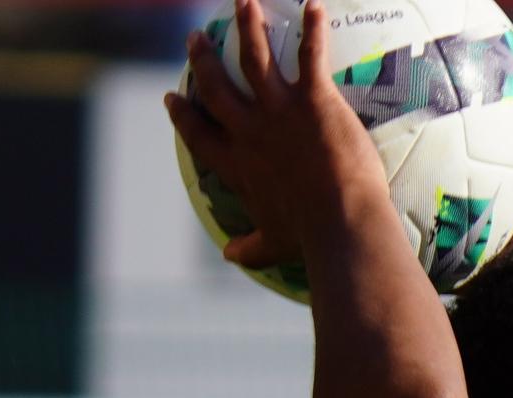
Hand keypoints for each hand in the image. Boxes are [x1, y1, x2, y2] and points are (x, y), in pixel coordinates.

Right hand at [164, 0, 387, 277]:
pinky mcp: (313, 100)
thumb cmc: (310, 238)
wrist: (340, 223)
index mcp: (238, 165)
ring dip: (248, 26)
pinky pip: (311, 54)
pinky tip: (314, 5)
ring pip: (255, 57)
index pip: (201, 135)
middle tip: (195, 39)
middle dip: (203, 60)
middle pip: (217, 87)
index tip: (173, 98)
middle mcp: (250, 131)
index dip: (184, 115)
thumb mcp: (274, 244)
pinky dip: (313, 28)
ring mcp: (279, 111)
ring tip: (243, 2)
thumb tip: (232, 257)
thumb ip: (251, 247)